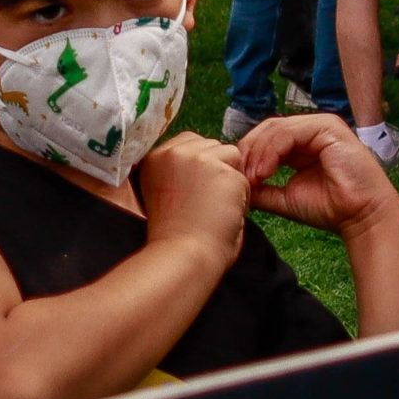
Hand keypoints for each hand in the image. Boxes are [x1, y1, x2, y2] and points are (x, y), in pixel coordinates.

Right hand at [131, 130, 250, 262]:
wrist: (183, 256)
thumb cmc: (175, 236)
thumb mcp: (163, 193)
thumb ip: (177, 172)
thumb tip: (205, 162)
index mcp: (153, 159)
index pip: (189, 142)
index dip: (200, 166)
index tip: (194, 193)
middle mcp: (172, 152)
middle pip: (211, 145)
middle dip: (216, 169)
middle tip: (203, 203)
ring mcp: (197, 158)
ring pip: (231, 156)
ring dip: (230, 180)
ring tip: (215, 208)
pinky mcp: (222, 170)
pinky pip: (245, 178)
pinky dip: (242, 197)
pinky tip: (224, 214)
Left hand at [236, 112, 398, 232]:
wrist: (361, 216)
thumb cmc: (331, 208)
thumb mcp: (285, 198)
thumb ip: (261, 189)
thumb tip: (235, 185)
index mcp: (301, 144)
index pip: (265, 139)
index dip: (247, 156)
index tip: (235, 180)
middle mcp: (310, 131)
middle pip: (267, 129)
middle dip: (248, 151)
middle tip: (238, 175)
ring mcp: (320, 126)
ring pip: (275, 129)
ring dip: (258, 153)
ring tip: (252, 177)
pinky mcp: (328, 127)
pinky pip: (290, 132)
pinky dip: (272, 150)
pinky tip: (265, 171)